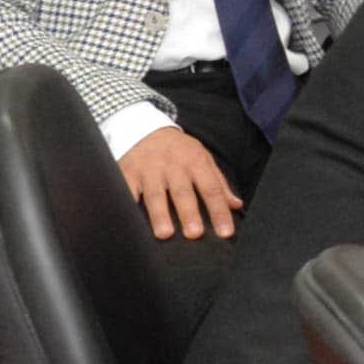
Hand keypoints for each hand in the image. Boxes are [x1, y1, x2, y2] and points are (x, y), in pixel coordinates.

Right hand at [118, 122, 242, 242]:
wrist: (145, 129)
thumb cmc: (179, 150)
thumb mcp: (203, 158)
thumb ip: (219, 183)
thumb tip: (236, 206)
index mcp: (195, 162)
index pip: (212, 189)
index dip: (219, 211)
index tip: (225, 232)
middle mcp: (172, 165)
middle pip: (182, 192)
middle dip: (189, 213)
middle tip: (194, 234)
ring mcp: (148, 169)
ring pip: (155, 194)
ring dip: (160, 215)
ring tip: (164, 234)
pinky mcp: (127, 173)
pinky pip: (127, 190)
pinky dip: (128, 204)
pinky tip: (131, 220)